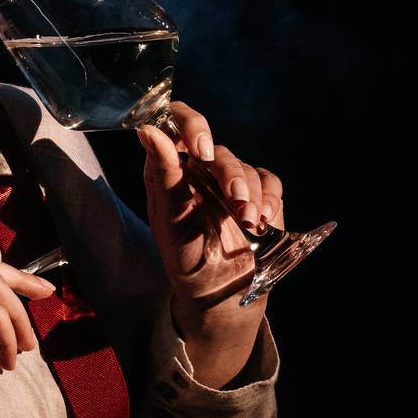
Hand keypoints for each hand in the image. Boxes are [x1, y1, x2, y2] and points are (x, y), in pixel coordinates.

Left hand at [136, 102, 283, 384]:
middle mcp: (199, 170)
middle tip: (237, 205)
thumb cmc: (185, 257)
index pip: (177, 121)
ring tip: (250, 224)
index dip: (191, 124)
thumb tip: (147, 128)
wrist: (218, 296)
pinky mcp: (257, 197)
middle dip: (231, 176)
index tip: (200, 151)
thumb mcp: (168, 217)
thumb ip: (162, 171)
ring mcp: (229, 182)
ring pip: (246, 167)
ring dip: (252, 194)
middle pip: (219, 149)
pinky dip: (271, 198)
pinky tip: (266, 220)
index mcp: (170, 169)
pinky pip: (269, 182)